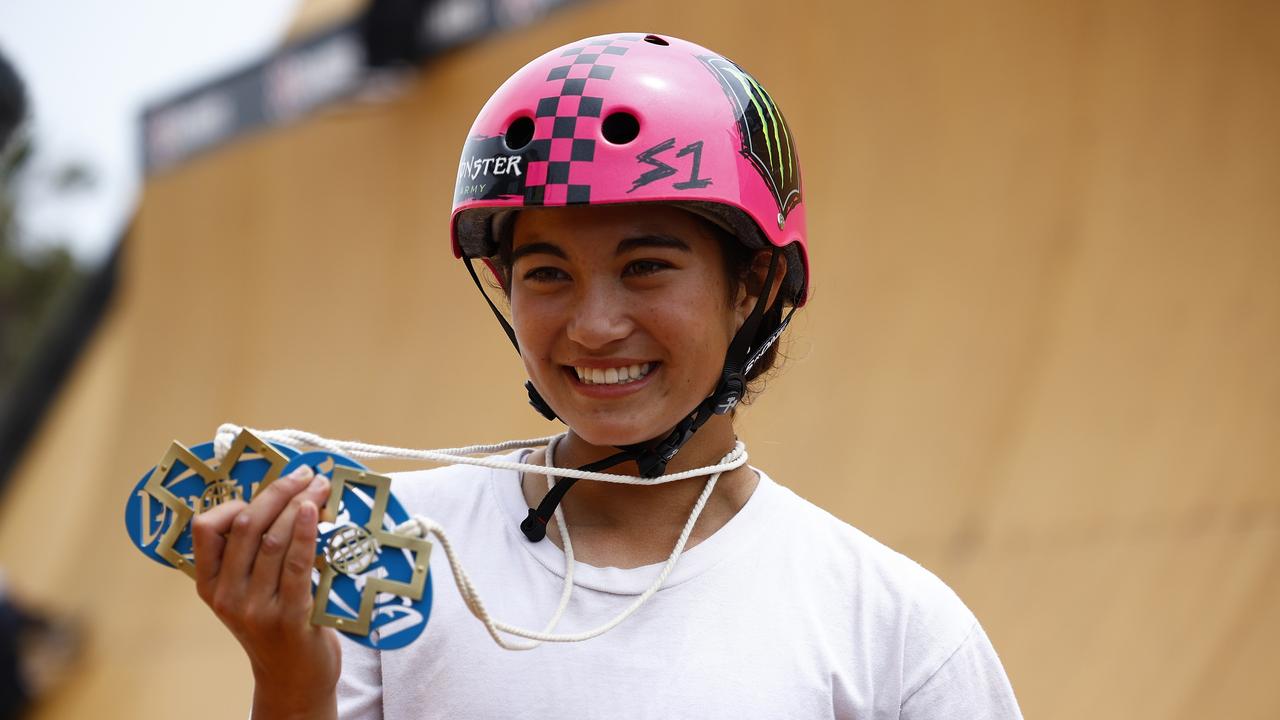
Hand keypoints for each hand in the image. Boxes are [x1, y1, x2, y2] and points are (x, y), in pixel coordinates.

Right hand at [191, 465, 339, 718]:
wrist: (294, 677)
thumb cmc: (278, 623)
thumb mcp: (252, 589)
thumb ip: (257, 552)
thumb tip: (289, 495)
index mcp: (210, 584)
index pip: (206, 529)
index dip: (237, 499)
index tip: (270, 484)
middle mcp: (226, 595)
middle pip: (246, 526)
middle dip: (278, 492)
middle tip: (306, 474)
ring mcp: (255, 608)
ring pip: (273, 539)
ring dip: (300, 504)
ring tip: (320, 486)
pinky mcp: (287, 617)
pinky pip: (296, 565)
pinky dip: (306, 533)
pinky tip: (316, 511)